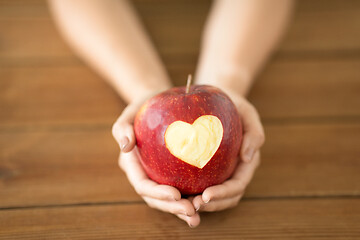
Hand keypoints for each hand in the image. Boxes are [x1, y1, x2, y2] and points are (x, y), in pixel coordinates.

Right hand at [112, 94, 200, 227]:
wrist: (156, 104)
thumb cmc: (143, 106)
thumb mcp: (130, 111)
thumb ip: (123, 127)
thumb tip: (125, 146)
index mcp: (132, 165)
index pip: (143, 185)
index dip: (158, 194)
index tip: (177, 195)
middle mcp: (145, 174)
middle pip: (156, 199)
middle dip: (172, 208)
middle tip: (192, 213)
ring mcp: (158, 175)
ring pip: (169, 199)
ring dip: (182, 210)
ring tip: (197, 217)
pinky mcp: (172, 172)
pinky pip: (182, 187)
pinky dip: (192, 196)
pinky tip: (207, 200)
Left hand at [191, 94, 264, 211]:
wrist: (220, 100)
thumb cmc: (235, 104)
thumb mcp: (247, 112)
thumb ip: (254, 133)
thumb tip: (247, 158)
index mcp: (246, 163)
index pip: (237, 185)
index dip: (223, 194)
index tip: (205, 195)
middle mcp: (235, 171)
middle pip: (227, 197)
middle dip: (212, 205)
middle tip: (192, 206)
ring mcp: (222, 171)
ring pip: (214, 197)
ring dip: (201, 204)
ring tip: (184, 205)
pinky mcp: (208, 168)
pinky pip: (200, 183)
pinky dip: (191, 192)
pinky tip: (176, 192)